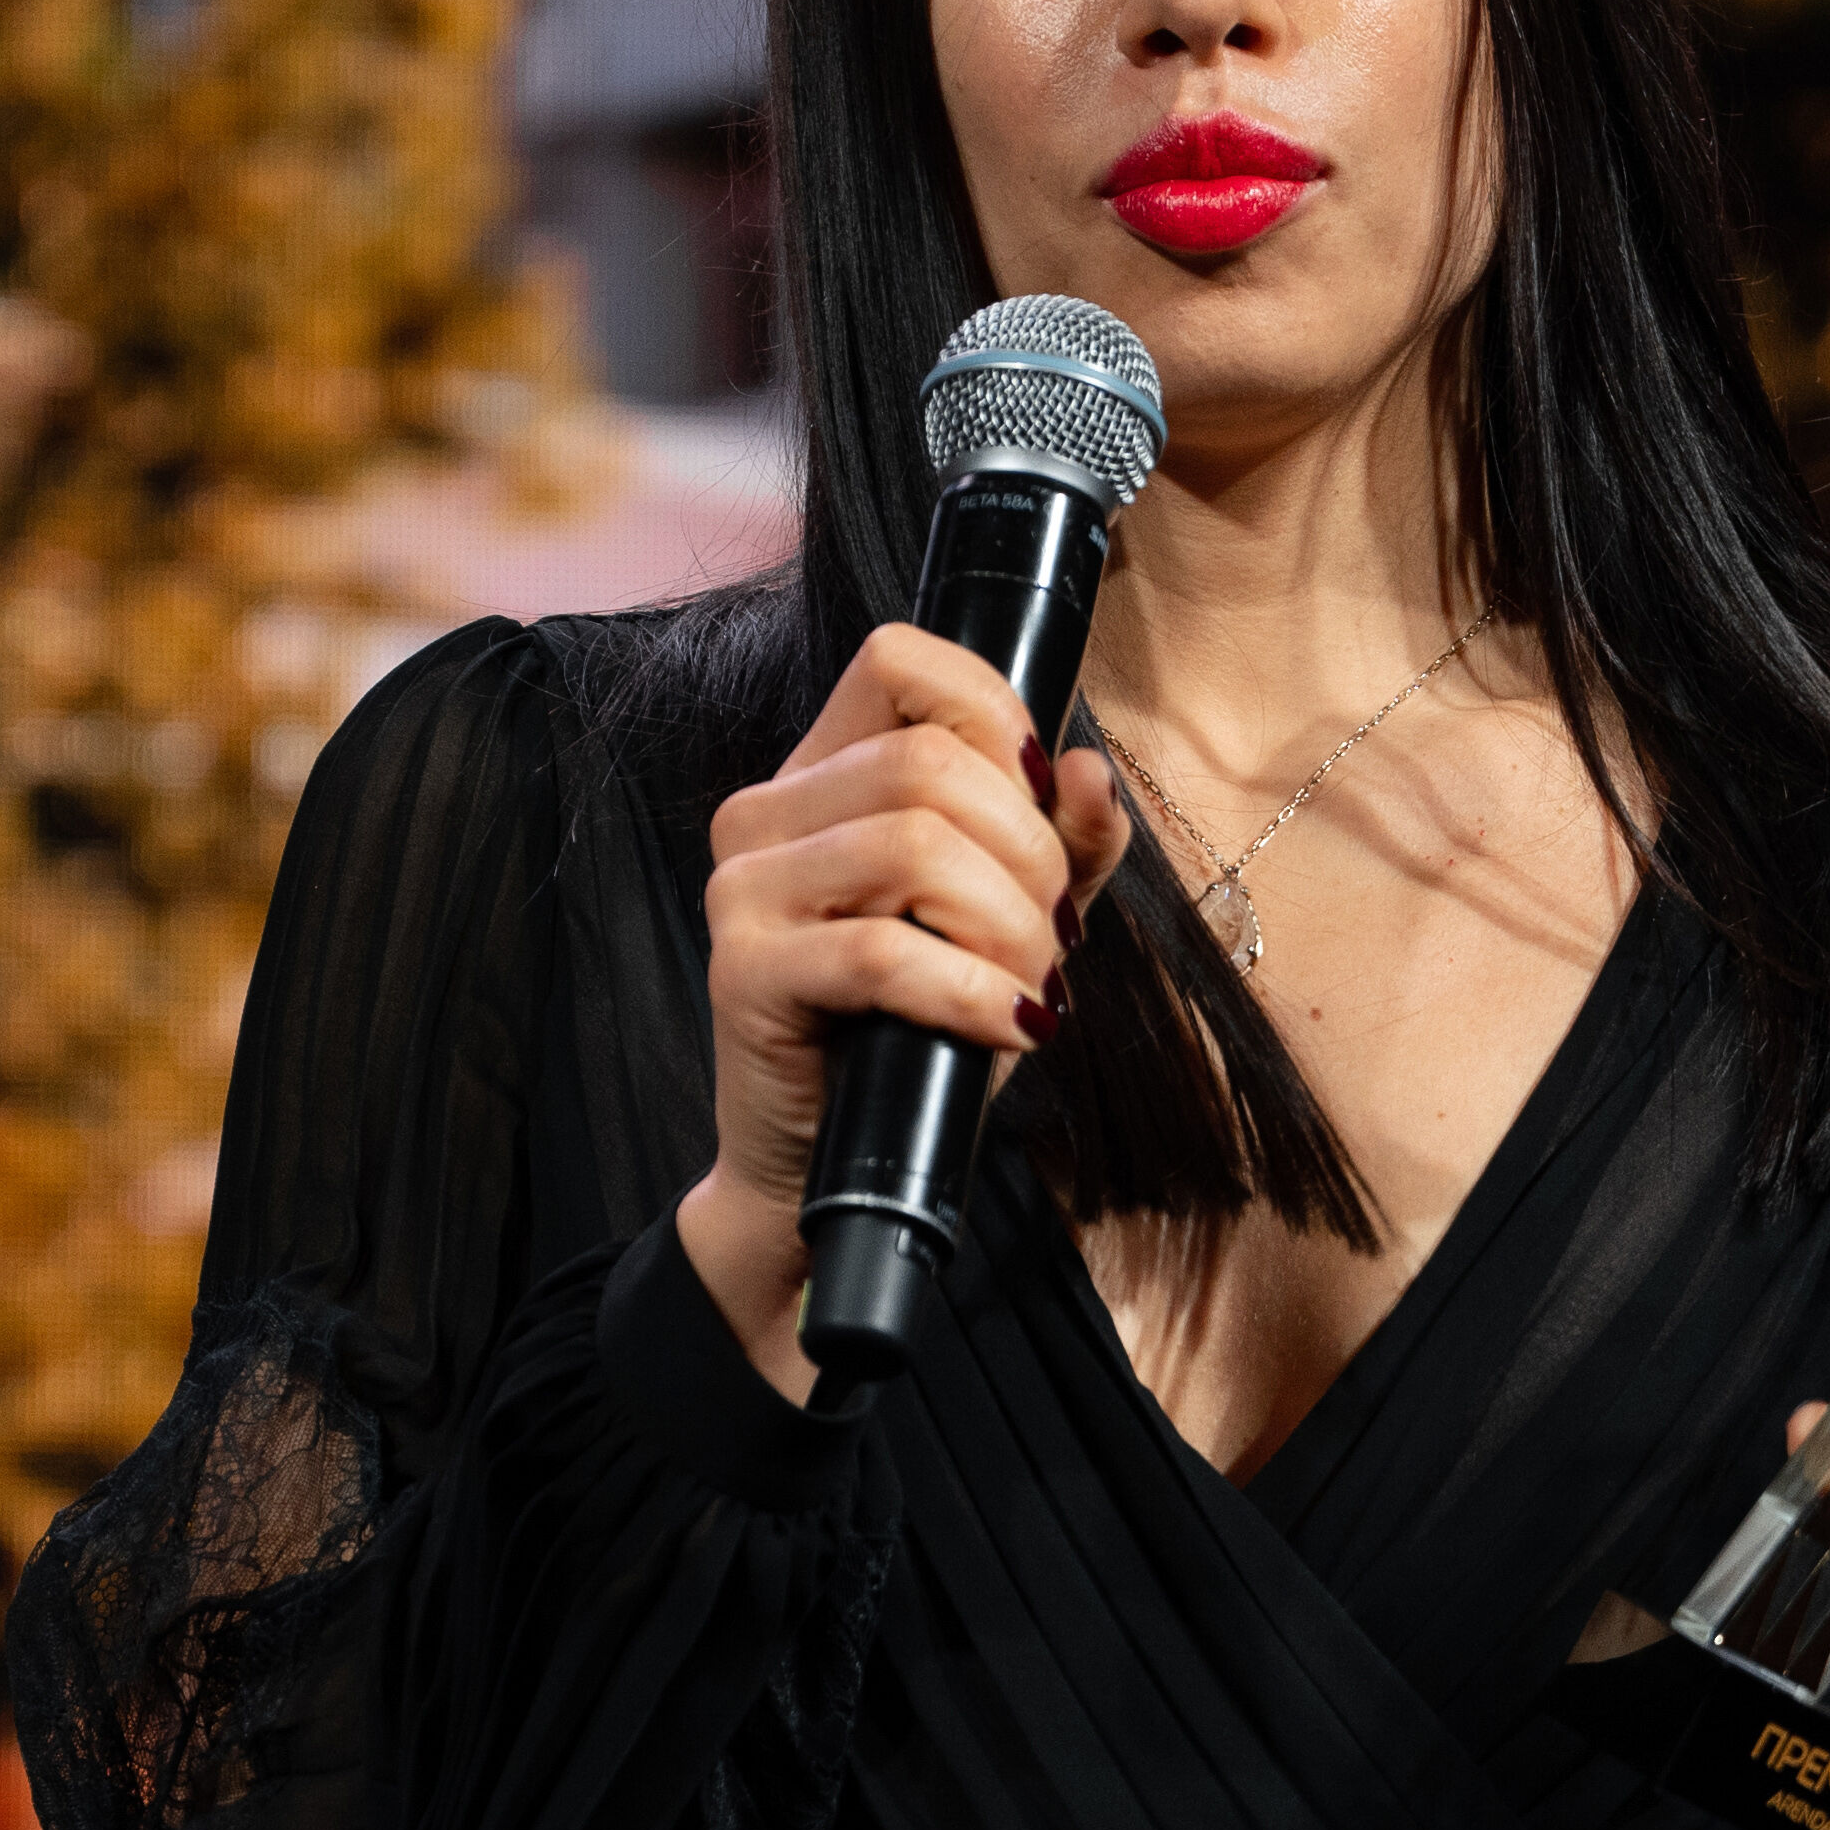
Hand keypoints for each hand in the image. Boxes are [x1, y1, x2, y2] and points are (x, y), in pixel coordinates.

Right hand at [671, 622, 1129, 1391]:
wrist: (829, 1170)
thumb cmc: (918, 1038)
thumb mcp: (1012, 929)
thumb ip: (1062, 849)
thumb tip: (1087, 771)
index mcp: (821, 775)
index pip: (900, 660)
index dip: (996, 714)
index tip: (1043, 805)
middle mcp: (764, 814)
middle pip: (929, 760)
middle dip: (1028, 852)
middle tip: (1053, 941)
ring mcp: (742, 889)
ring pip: (912, 844)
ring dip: (1009, 925)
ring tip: (1031, 989)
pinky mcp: (743, 971)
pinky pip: (882, 950)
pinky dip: (972, 990)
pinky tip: (1009, 1027)